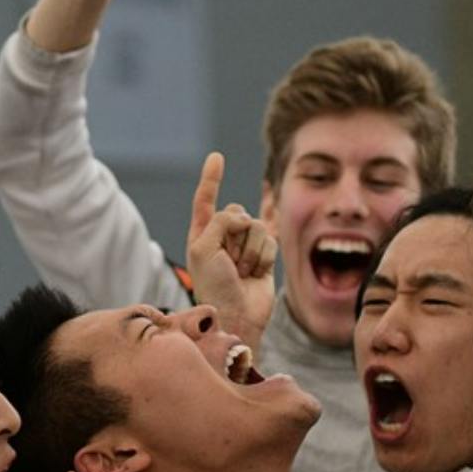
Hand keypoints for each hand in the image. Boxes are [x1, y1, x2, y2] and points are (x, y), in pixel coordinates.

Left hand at [186, 152, 277, 350]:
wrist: (236, 315)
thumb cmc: (213, 285)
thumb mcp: (203, 247)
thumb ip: (221, 220)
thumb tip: (246, 219)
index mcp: (202, 234)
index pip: (205, 200)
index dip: (211, 178)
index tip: (217, 157)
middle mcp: (223, 238)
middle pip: (236, 211)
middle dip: (236, 232)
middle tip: (229, 260)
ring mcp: (245, 247)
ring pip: (256, 225)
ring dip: (249, 250)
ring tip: (241, 271)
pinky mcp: (264, 257)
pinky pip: (270, 240)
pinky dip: (263, 257)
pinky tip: (255, 274)